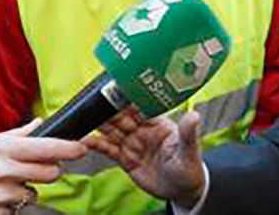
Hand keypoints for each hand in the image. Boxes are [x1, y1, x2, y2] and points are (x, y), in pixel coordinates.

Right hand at [0, 118, 86, 214]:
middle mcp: (3, 171)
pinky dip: (9, 206)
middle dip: (48, 171)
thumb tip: (40, 123)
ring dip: (24, 190)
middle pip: (49, 173)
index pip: (46, 147)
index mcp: (2, 149)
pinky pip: (16, 210)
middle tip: (34, 169)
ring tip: (1, 184)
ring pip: (33, 194)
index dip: (69, 148)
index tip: (82, 148)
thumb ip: (16, 135)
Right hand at [85, 108, 205, 208]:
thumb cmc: (188, 167)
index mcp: (158, 122)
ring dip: (100, 124)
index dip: (128, 98)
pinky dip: (96, 145)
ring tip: (84, 118)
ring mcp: (132, 143)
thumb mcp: (189, 152)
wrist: (180, 190)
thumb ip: (188, 134)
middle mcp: (143, 130)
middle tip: (94, 102)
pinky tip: (85, 141)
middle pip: (122, 117)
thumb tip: (194, 116)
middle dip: (109, 109)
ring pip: (112, 131)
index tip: (116, 88)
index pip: (140, 106)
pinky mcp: (125, 158)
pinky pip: (108, 149)